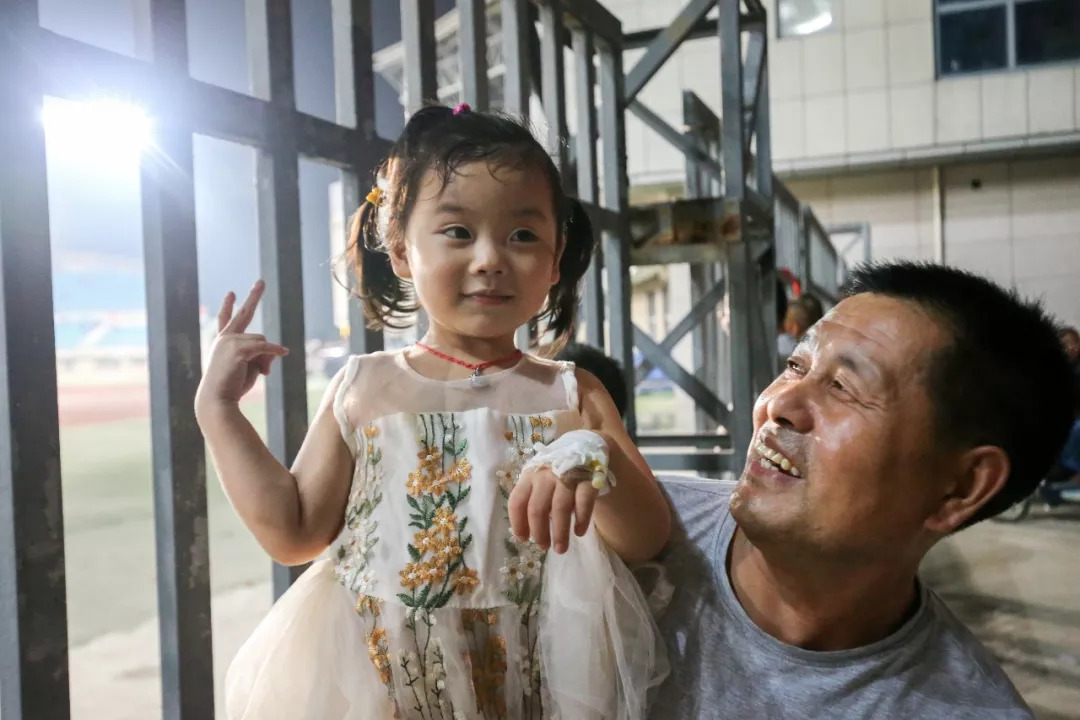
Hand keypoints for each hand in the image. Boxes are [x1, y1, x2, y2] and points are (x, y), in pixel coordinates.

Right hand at [196, 281, 287, 411]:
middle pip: (243, 313)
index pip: (226, 319)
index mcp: (222, 342)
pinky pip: (265, 347)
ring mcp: (229, 341)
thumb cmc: (232, 387)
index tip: (231, 293)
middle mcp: (224, 338)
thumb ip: (262, 354)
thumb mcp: (250, 367)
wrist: (217, 400)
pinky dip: (276, 350)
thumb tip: (276, 350)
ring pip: (262, 340)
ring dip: (267, 356)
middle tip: (261, 281)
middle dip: (253, 296)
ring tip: (262, 373)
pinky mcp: (237, 349)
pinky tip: (284, 352)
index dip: (228, 306)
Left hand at [508, 467, 597, 553]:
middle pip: (537, 509)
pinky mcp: (587, 480)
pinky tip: (579, 532)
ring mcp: (567, 477)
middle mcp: (545, 476)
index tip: (524, 539)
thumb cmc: (555, 473)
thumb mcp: (538, 481)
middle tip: (543, 547)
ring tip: (560, 549)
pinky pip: (583, 502)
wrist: (583, 447)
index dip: (518, 523)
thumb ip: (532, 500)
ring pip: (559, 508)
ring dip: (560, 532)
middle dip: (539, 532)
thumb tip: (527, 533)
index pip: (517, 502)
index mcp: (529, 477)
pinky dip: (581, 519)